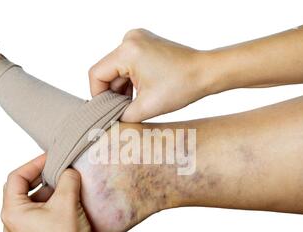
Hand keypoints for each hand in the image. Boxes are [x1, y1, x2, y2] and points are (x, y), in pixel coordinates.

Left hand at [1, 154, 94, 231]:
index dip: (34, 164)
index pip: (15, 178)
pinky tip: (66, 203)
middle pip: (21, 190)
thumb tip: (69, 171)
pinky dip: (49, 206)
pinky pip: (37, 216)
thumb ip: (67, 178)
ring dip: (46, 192)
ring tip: (66, 186)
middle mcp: (12, 225)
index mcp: (12, 213)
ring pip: (30, 204)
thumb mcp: (67, 199)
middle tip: (58, 170)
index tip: (50, 158)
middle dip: (40, 178)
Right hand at [89, 29, 218, 121]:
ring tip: (135, 102)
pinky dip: (130, 79)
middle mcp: (129, 39)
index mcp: (128, 51)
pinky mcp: (144, 42)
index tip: (107, 112)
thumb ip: (122, 115)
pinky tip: (140, 92)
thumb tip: (108, 120)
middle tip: (123, 111)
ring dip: (122, 87)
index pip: (96, 74)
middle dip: (113, 93)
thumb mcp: (147, 107)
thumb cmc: (182, 86)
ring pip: (116, 69)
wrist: (206, 72)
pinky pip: (126, 63)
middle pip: (106, 71)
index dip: (98, 96)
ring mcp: (137, 39)